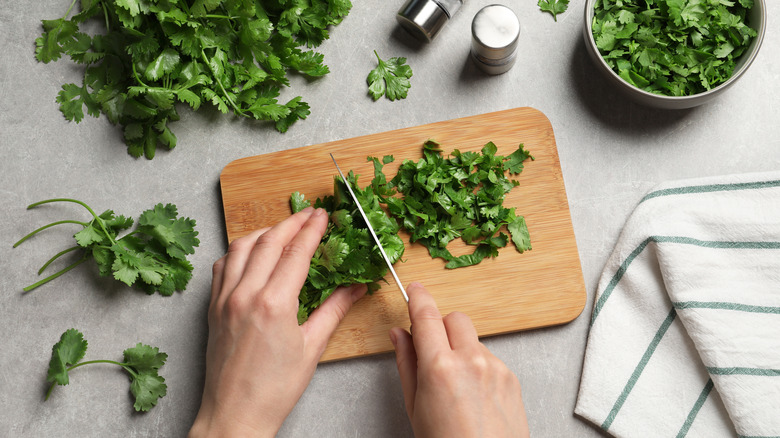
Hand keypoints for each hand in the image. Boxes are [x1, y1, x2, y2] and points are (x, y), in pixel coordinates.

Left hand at [189, 207, 366, 436]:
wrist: (234, 414)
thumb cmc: (274, 389)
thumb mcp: (312, 348)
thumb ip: (334, 310)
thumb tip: (355, 288)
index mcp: (274, 304)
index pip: (296, 252)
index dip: (312, 230)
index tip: (323, 216)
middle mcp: (245, 295)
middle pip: (268, 241)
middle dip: (291, 223)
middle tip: (308, 214)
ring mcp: (224, 299)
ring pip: (240, 247)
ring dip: (263, 231)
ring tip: (282, 228)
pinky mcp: (213, 308)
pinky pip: (222, 266)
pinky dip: (238, 250)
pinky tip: (250, 252)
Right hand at [390, 282, 529, 437]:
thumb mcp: (414, 408)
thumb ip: (406, 364)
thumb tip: (399, 334)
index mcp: (439, 368)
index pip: (426, 316)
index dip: (418, 297)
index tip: (414, 288)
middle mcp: (471, 360)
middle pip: (454, 318)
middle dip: (441, 326)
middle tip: (431, 350)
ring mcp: (495, 368)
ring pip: (473, 339)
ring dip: (460, 349)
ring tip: (454, 386)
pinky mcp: (511, 377)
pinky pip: (489, 357)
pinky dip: (478, 366)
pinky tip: (472, 395)